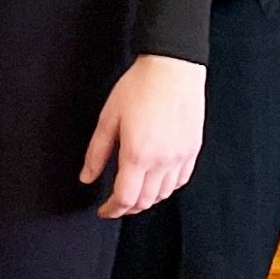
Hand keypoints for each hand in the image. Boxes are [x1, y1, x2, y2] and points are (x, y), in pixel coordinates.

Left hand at [81, 52, 207, 217]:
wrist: (173, 67)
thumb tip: (86, 177)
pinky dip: (166, 187)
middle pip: (145, 201)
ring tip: (134, 193)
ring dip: (147, 199)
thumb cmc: (139, 87)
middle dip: (128, 207)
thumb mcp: (108, 118)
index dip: (112, 210)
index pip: (125, 198)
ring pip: (164, 194)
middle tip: (115, 204)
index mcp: (137, 154)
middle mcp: (162, 161)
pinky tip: (156, 180)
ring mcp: (181, 156)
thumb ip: (96, 152)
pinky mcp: (193, 149)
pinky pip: (180, 180)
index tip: (103, 211)